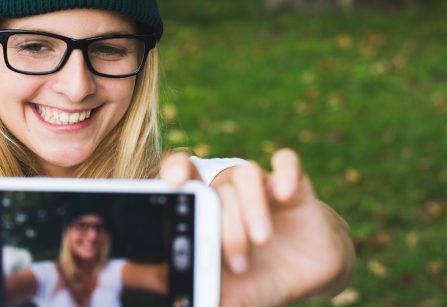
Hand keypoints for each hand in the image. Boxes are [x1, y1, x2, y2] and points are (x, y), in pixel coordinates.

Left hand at [160, 149, 354, 306]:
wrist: (305, 275)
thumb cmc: (257, 281)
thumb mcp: (229, 295)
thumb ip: (201, 297)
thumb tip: (171, 303)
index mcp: (205, 211)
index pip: (182, 177)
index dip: (175, 171)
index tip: (173, 184)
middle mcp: (229, 193)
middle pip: (217, 188)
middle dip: (226, 225)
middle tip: (238, 262)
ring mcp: (261, 187)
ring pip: (247, 173)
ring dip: (251, 206)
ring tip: (261, 240)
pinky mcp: (294, 185)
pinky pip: (287, 161)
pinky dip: (285, 173)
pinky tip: (286, 195)